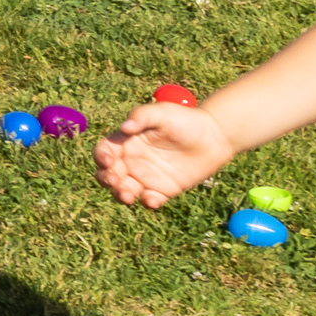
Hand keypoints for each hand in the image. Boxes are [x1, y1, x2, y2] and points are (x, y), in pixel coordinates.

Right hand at [93, 100, 235, 207]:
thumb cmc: (186, 120)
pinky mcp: (162, 190)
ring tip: (128, 196)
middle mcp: (132, 161)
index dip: (101, 157)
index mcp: (127, 141)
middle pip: (109, 174)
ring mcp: (146, 177)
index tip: (108, 161)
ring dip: (120, 195)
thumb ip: (142, 116)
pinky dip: (147, 202)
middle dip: (107, 180)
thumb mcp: (163, 112)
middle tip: (115, 182)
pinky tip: (153, 199)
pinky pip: (149, 200)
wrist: (214, 137)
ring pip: (124, 190)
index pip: (104, 151)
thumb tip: (124, 127)